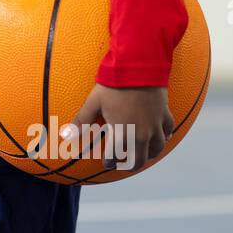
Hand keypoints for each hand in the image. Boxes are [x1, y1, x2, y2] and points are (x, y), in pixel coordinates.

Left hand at [60, 83, 174, 170]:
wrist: (139, 67)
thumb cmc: (114, 85)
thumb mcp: (94, 102)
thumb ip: (81, 121)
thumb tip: (64, 136)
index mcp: (122, 132)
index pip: (115, 156)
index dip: (109, 162)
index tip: (107, 163)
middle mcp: (141, 134)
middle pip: (139, 160)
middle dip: (131, 165)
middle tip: (124, 164)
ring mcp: (155, 125)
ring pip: (157, 148)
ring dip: (149, 154)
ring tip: (142, 153)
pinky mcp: (165, 114)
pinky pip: (168, 131)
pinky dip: (165, 137)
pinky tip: (162, 136)